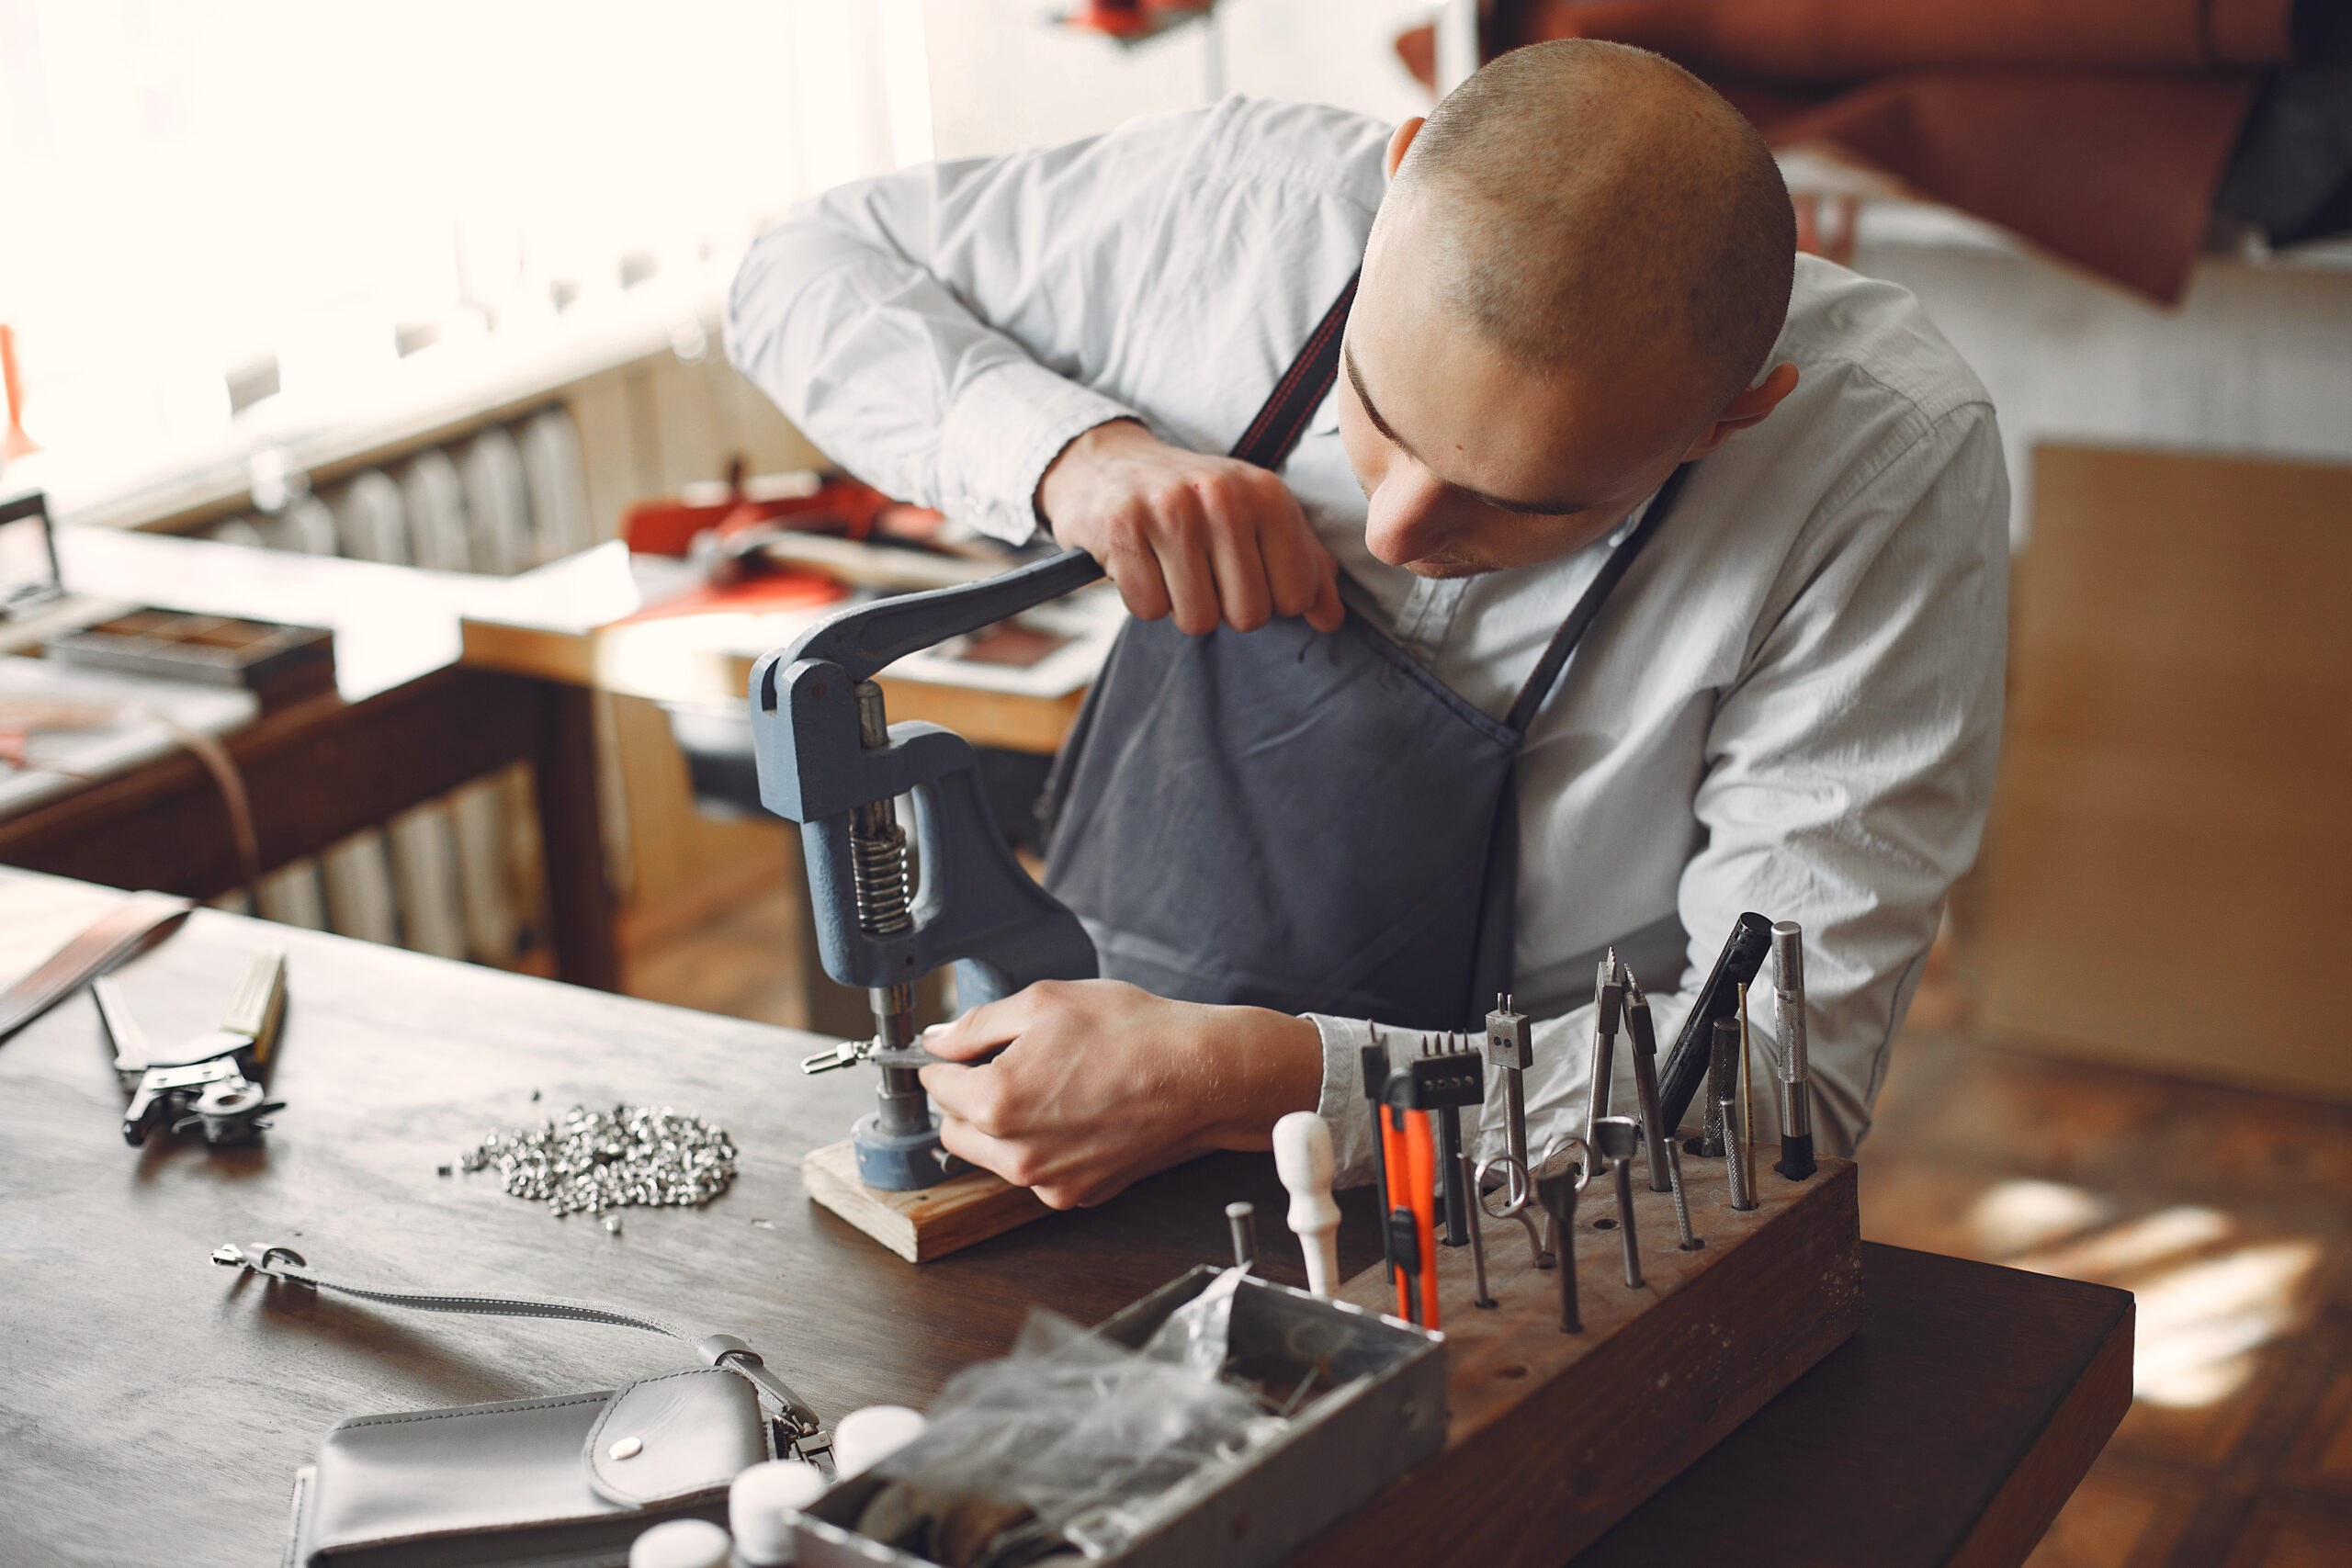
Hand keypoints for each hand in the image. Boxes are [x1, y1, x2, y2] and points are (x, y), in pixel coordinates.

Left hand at [918, 979, 1323, 1207]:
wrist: (1199, 1075)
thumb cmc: (1133, 1033)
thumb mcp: (1044, 1002)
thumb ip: (977, 1024)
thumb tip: (939, 1040)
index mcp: (997, 1101)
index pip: (936, 1086)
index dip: (946, 1061)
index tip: (960, 1052)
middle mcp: (1017, 1153)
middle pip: (955, 1130)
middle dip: (967, 1099)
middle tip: (1003, 1066)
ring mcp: (1049, 1181)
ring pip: (994, 1156)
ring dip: (1002, 1127)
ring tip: (1049, 1087)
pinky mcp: (1078, 1194)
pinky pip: (1037, 1173)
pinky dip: (1042, 1148)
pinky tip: (1075, 1113)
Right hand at [1037, 420, 1344, 635]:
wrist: (1111, 464)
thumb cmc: (1195, 501)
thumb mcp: (1259, 517)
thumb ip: (1304, 566)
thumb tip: (1331, 619)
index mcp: (1269, 495)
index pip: (1296, 597)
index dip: (1269, 599)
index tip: (1244, 572)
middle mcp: (1223, 497)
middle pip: (1248, 615)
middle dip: (1223, 607)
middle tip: (1201, 570)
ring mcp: (1170, 510)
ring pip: (1198, 619)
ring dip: (1181, 605)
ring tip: (1171, 565)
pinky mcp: (1121, 527)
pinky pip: (1148, 608)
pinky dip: (1143, 597)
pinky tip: (1140, 562)